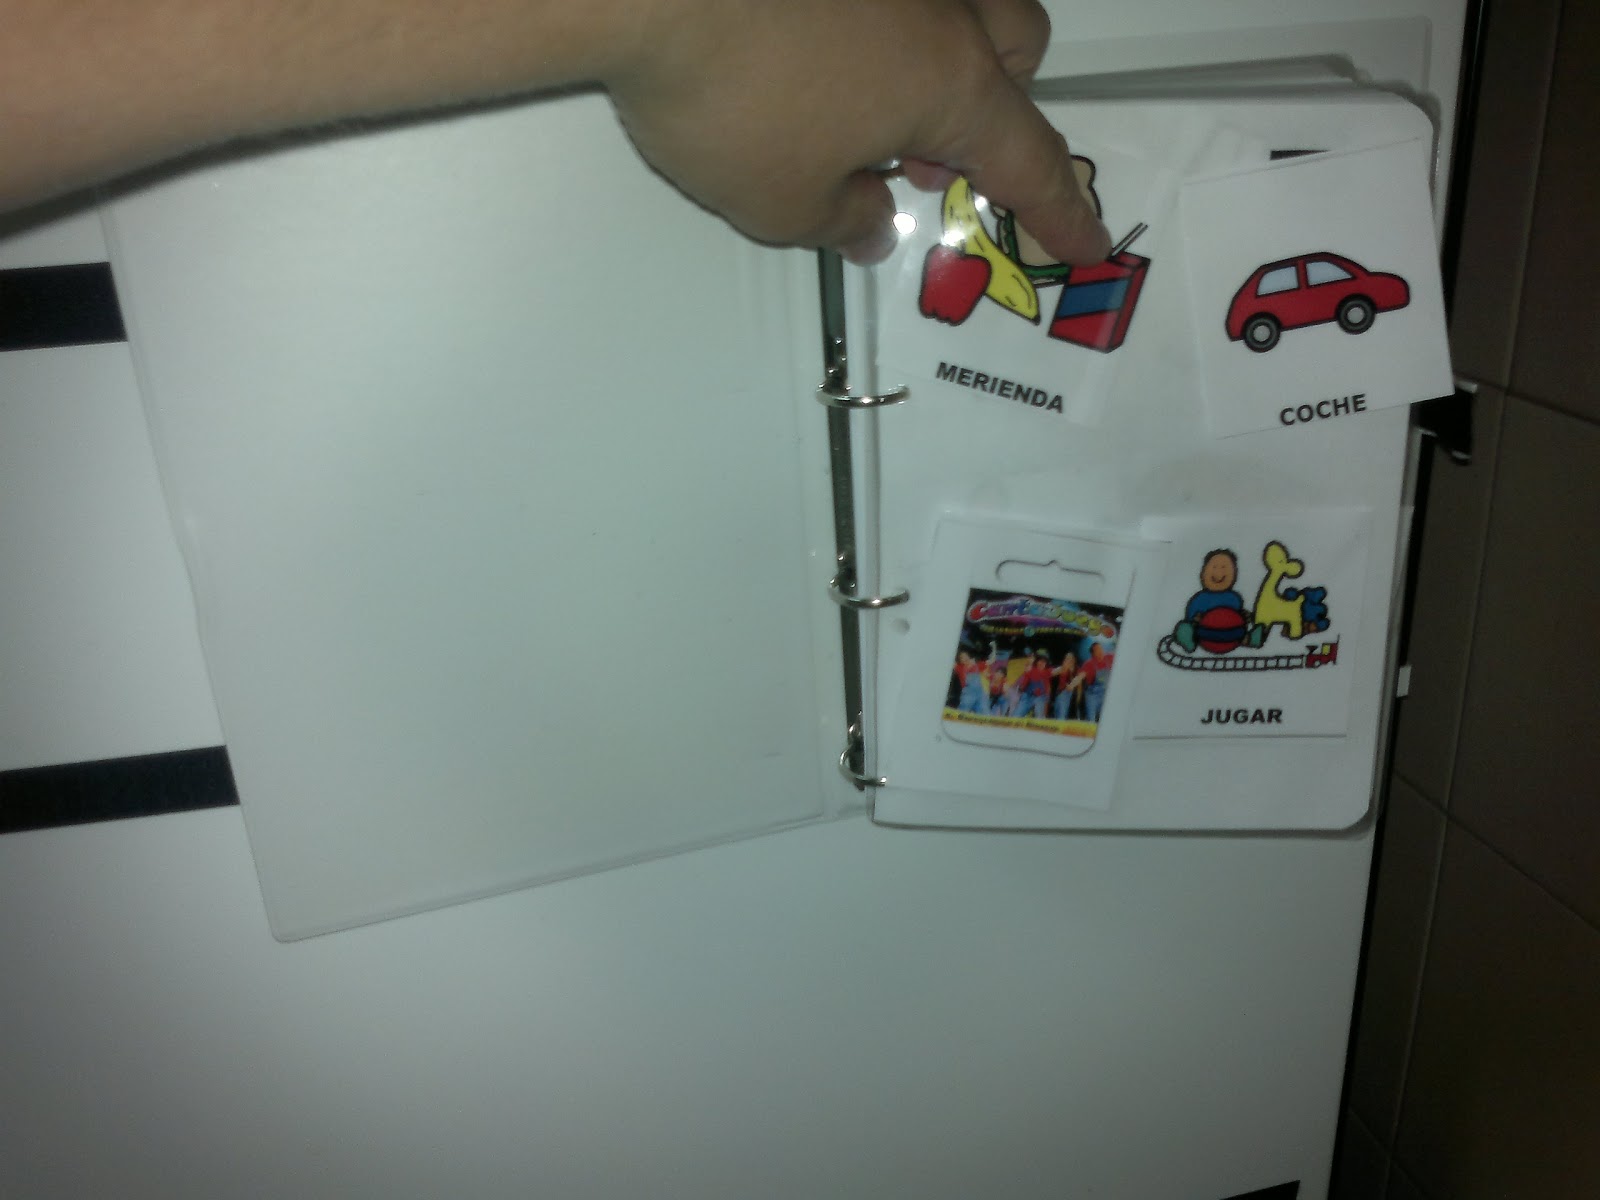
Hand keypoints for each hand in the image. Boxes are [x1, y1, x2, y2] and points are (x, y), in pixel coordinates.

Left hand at [605, 0, 1110, 264]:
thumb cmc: (726, 95)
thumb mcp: (779, 201)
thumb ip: (839, 220)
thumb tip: (865, 223)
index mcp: (948, 83)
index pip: (1029, 161)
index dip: (1061, 210)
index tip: (1089, 240)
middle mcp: (939, 4)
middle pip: (1017, 47)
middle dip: (997, 105)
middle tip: (925, 157)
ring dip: (939, 54)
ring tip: (861, 99)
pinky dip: (865, 22)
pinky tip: (807, 40)